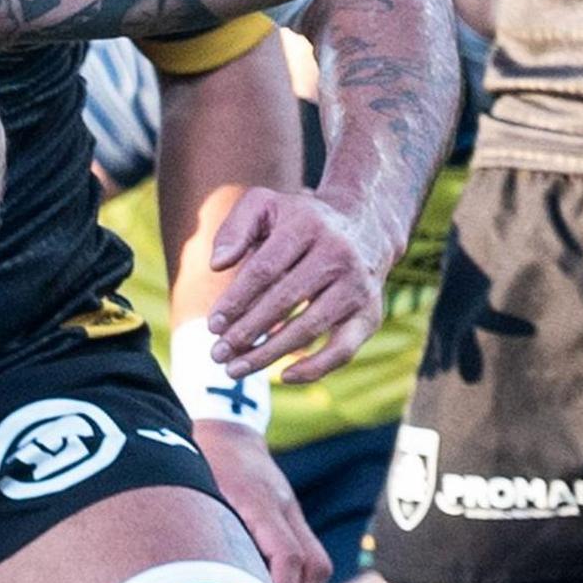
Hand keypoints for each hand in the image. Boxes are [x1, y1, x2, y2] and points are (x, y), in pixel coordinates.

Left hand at [190, 420, 328, 582]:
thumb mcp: (188, 489)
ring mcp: (293, 512)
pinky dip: (296, 582)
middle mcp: (284, 508)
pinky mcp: (293, 519)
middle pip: (313, 565)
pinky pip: (309, 557)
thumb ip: (192, 530)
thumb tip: (179, 581)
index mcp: (258, 502)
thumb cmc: (197, 461)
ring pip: (317, 564)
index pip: (289, 556)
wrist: (226, 430)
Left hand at [205, 187, 396, 382]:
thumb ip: (235, 229)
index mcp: (307, 226)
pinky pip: (344, 349)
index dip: (236, 300)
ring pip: (311, 327)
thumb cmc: (299, 221)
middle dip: (246, 331)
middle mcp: (338, 255)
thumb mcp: (264, 206)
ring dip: (270, 353)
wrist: (364, 226)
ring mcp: (357, 286)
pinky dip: (316, 367)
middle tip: (216, 354)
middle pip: (285, 300)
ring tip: (235, 369)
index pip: (264, 269)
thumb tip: (217, 265)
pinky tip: (284, 376)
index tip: (212, 325)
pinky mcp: (370, 314)